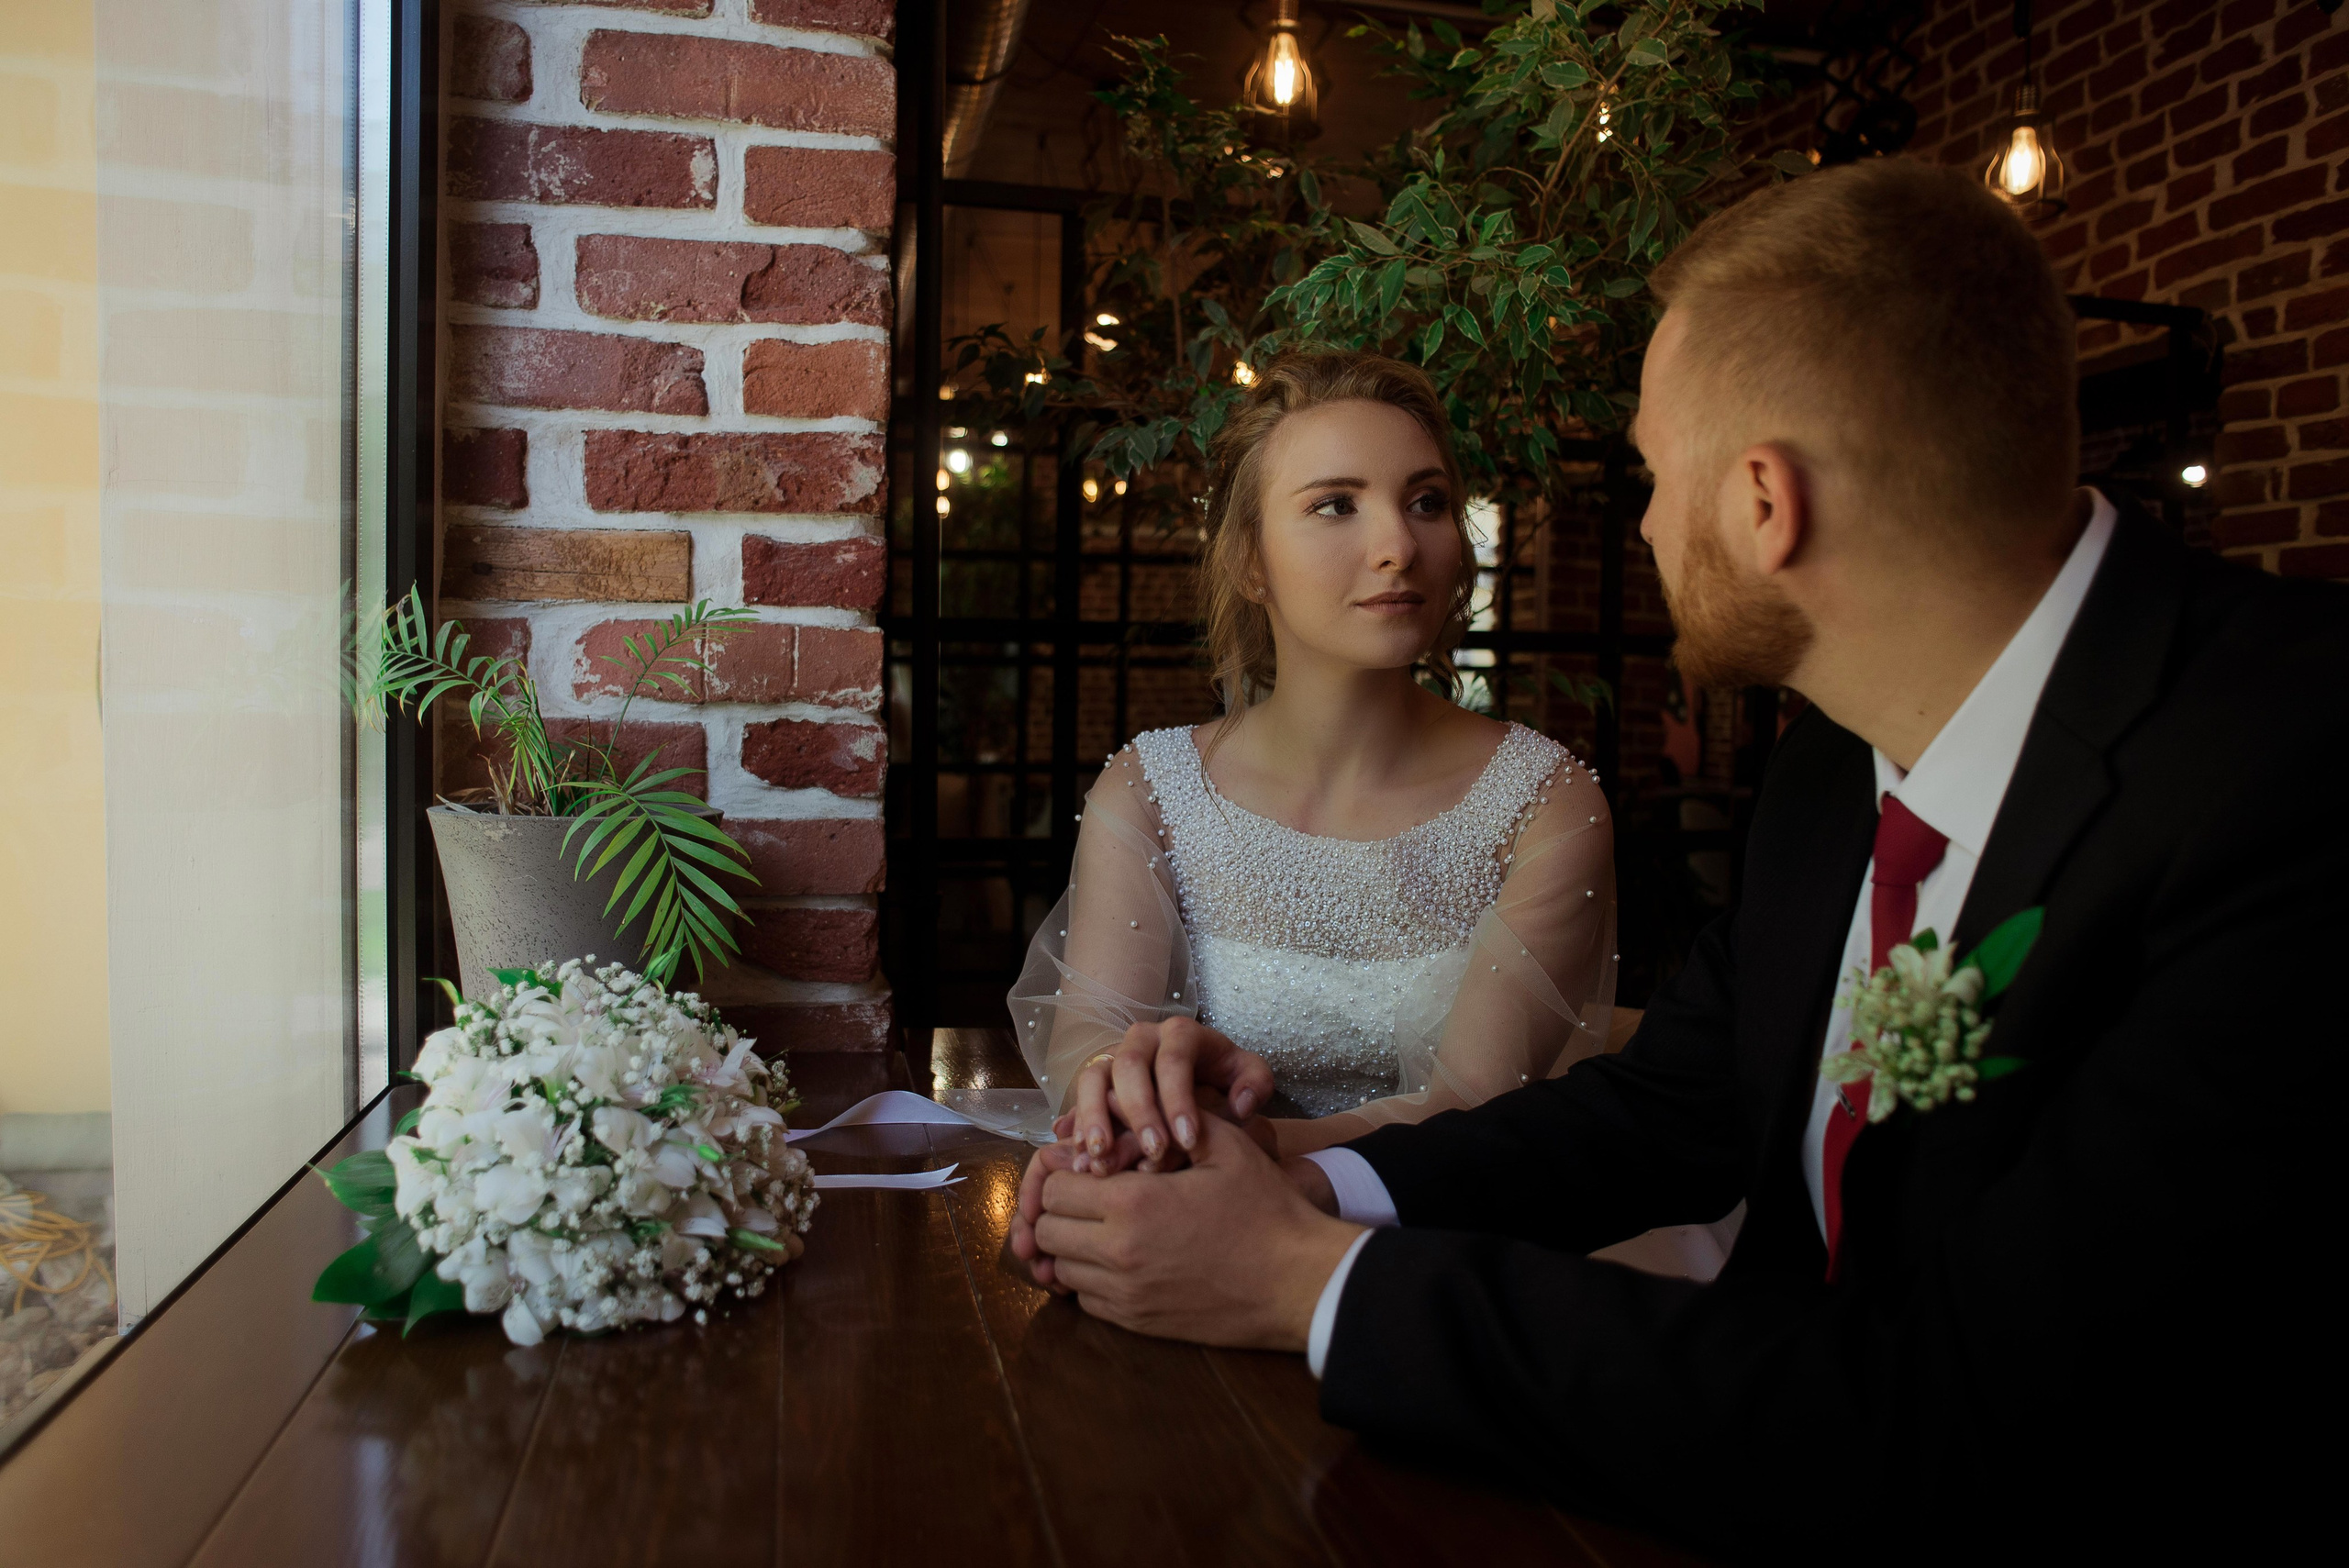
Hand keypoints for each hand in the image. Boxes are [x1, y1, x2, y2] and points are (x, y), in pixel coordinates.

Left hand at [1030, 1116, 1362, 1350]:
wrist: (1298, 1281)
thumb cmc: (1266, 1208)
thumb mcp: (1225, 1145)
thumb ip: (1170, 1118)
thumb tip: (1121, 1104)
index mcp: (1131, 1203)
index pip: (1052, 1188)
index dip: (1066, 1173)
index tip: (1090, 1167)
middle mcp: (1117, 1253)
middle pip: (1047, 1230)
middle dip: (1063, 1209)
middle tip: (1093, 1197)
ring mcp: (1125, 1294)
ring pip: (1060, 1268)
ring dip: (1074, 1246)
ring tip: (1106, 1228)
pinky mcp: (1137, 1323)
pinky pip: (1086, 1301)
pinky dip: (1092, 1280)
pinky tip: (1124, 1261)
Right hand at [1065, 1017, 1275, 1169]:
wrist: (1200, 1078)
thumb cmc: (1225, 1079)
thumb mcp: (1249, 1075)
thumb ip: (1255, 1084)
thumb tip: (1241, 1103)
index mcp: (1181, 1033)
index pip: (1175, 1060)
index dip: (1179, 1099)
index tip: (1189, 1139)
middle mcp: (1142, 1038)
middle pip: (1130, 1065)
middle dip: (1139, 1111)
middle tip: (1152, 1151)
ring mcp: (1114, 1056)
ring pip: (1094, 1076)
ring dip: (1095, 1117)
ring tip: (1102, 1156)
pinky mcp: (1097, 1080)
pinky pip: (1079, 1097)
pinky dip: (1078, 1125)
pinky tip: (1081, 1155)